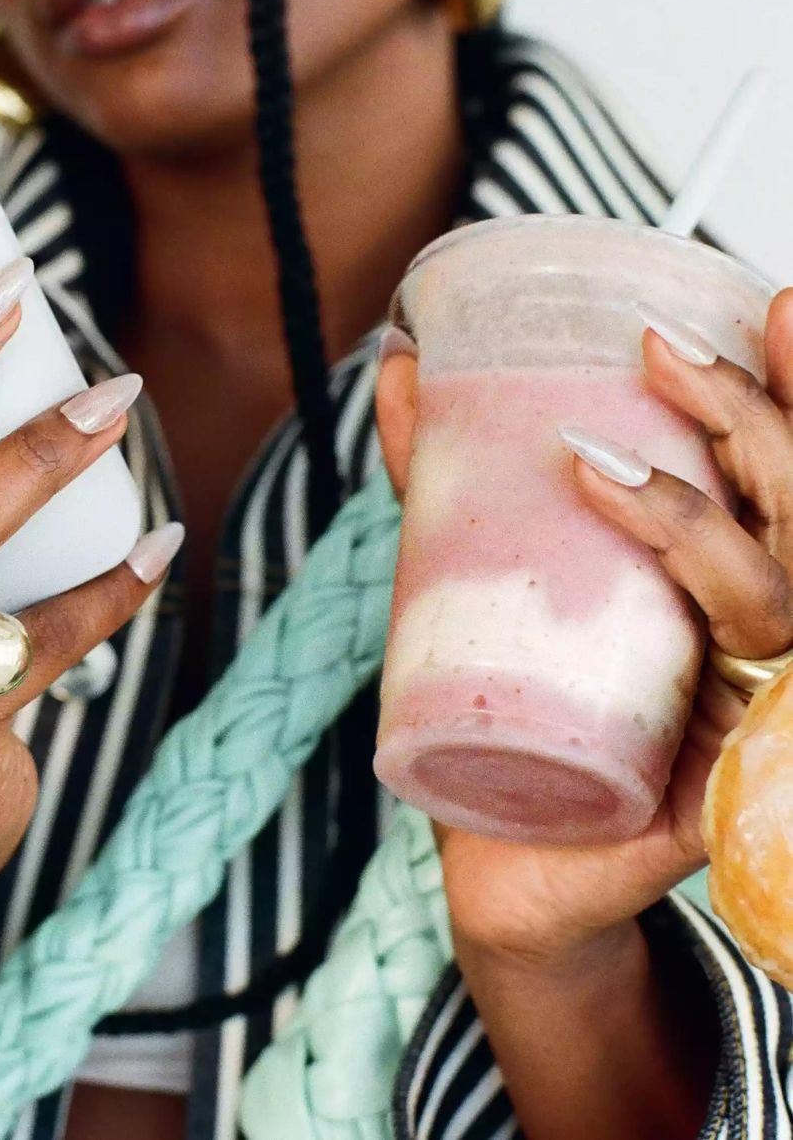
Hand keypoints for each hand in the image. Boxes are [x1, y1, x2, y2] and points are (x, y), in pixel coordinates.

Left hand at [424, 290, 792, 969]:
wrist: (507, 858)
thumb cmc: (513, 706)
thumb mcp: (480, 574)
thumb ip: (451, 476)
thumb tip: (407, 367)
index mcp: (716, 569)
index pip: (781, 470)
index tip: (768, 303)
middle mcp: (751, 629)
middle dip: (750, 425)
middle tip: (664, 355)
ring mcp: (747, 709)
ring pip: (776, 599)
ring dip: (699, 525)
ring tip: (597, 471)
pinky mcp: (725, 790)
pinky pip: (764, 733)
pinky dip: (747, 676)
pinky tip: (711, 658)